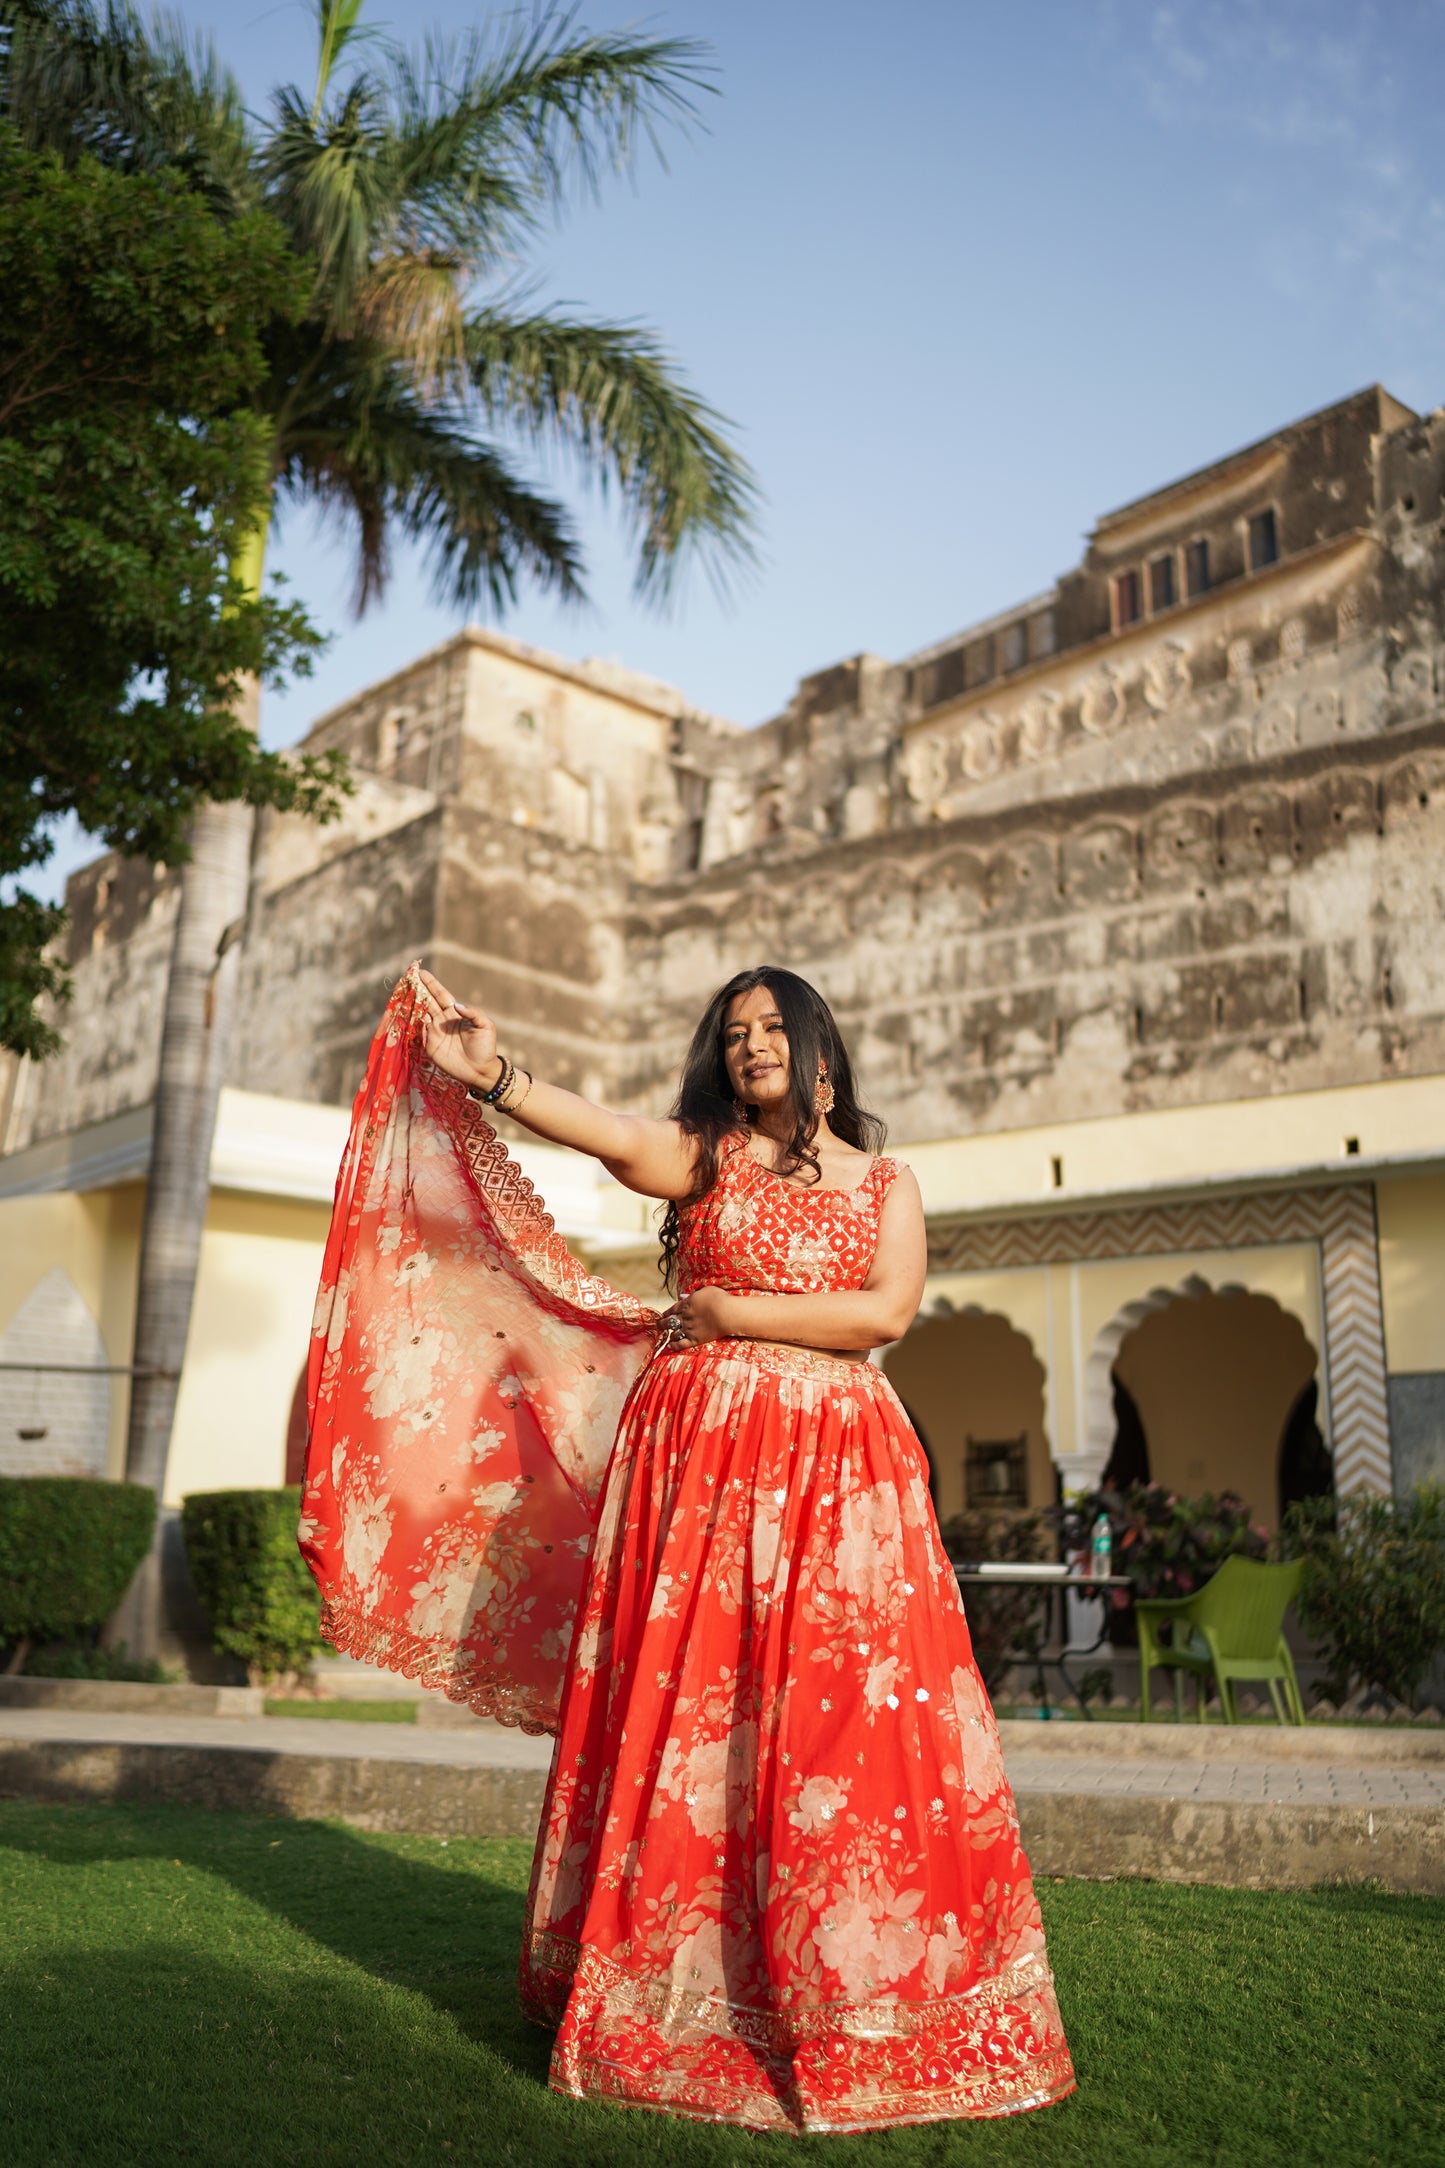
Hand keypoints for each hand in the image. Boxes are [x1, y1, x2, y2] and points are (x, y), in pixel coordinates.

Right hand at [416, 967, 500, 1091]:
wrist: (479, 1071)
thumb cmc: (485, 1047)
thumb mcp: (485, 1027)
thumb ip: (473, 1013)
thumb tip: (456, 1006)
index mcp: (456, 1013)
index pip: (441, 995)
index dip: (431, 984)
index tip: (421, 972)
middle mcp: (443, 1020)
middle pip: (427, 1001)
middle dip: (418, 989)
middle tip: (407, 976)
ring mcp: (434, 1032)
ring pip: (420, 1013)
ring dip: (411, 1002)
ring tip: (402, 990)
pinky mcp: (429, 1044)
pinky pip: (418, 1031)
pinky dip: (411, 1021)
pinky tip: (404, 1011)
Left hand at [668, 1286, 735, 1344]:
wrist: (726, 1313)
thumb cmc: (719, 1299)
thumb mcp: (705, 1290)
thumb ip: (692, 1294)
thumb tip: (682, 1296)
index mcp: (686, 1304)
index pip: (672, 1309)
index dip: (666, 1313)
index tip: (662, 1315)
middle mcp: (684, 1317)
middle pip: (669, 1321)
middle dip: (662, 1324)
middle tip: (658, 1325)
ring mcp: (688, 1329)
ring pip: (674, 1333)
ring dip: (670, 1335)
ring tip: (669, 1336)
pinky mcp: (694, 1339)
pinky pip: (681, 1344)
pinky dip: (674, 1346)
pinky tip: (670, 1346)